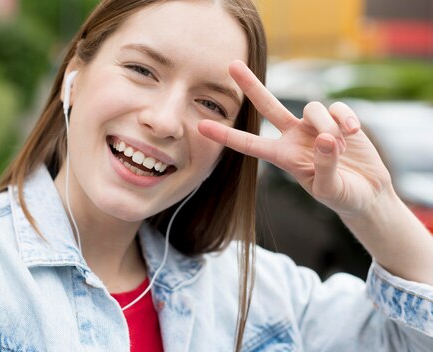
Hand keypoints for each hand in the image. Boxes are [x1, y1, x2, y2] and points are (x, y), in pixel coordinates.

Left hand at [198, 60, 391, 217]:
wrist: (368, 193)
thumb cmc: (343, 195)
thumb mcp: (330, 189)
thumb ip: (325, 166)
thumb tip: (326, 138)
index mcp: (283, 157)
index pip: (249, 144)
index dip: (226, 135)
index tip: (201, 126)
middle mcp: (294, 136)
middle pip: (268, 106)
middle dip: (251, 85)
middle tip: (232, 65)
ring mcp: (315, 126)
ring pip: (312, 109)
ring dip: (328, 126)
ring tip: (342, 148)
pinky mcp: (338, 118)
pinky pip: (336, 107)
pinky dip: (345, 118)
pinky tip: (353, 133)